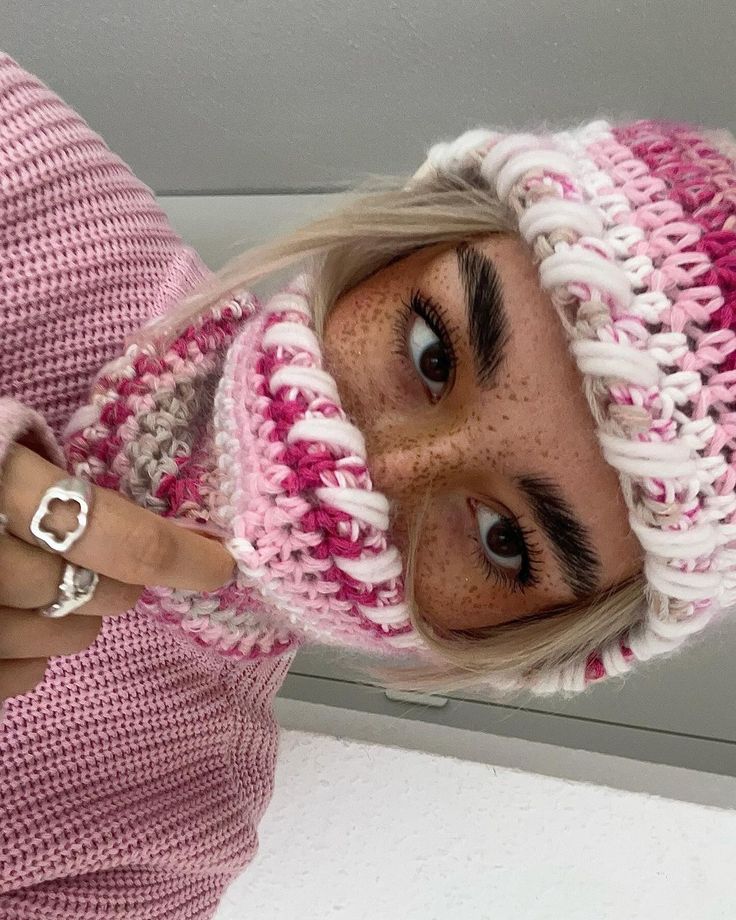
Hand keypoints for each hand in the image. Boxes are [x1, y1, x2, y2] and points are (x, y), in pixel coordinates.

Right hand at [0, 443, 234, 702]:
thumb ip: (41, 467)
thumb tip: (133, 519)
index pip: (107, 530)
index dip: (175, 554)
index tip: (219, 564)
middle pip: (89, 593)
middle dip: (118, 583)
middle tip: (114, 569)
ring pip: (57, 643)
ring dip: (74, 620)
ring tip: (48, 589)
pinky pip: (12, 681)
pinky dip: (28, 660)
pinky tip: (8, 623)